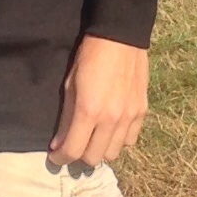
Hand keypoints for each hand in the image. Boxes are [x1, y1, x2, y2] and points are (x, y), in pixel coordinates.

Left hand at [51, 35, 150, 167]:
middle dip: (79, 156)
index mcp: (88, 112)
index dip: (60, 158)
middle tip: (73, 145)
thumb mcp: (69, 86)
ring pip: (114, 154)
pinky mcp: (142, 112)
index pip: (73, 151)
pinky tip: (111, 129)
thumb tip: (58, 144)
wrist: (120, 38)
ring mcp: (129, 117)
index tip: (55, 156)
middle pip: (94, 158)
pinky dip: (118, 140)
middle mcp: (110, 120)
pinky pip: (130, 140)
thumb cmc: (89, 58)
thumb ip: (65, 119)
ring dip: (100, 150)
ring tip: (93, 138)